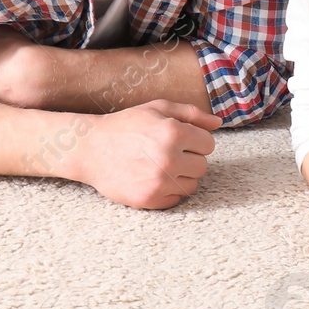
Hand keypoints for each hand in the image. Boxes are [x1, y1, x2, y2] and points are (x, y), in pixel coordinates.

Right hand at [68, 99, 220, 209]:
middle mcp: (169, 159)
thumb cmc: (126, 126)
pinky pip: (177, 199)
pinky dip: (168, 191)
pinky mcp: (149, 199)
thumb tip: (218, 123)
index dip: (195, 141)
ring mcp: (159, 182)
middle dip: (189, 159)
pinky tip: (151, 178)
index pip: (209, 144)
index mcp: (174, 133)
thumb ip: (192, 114)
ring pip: (192, 185)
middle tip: (166, 153)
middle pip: (202, 166)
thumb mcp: (157, 109)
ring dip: (181, 176)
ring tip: (159, 166)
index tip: (178, 140)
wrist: (90, 149)